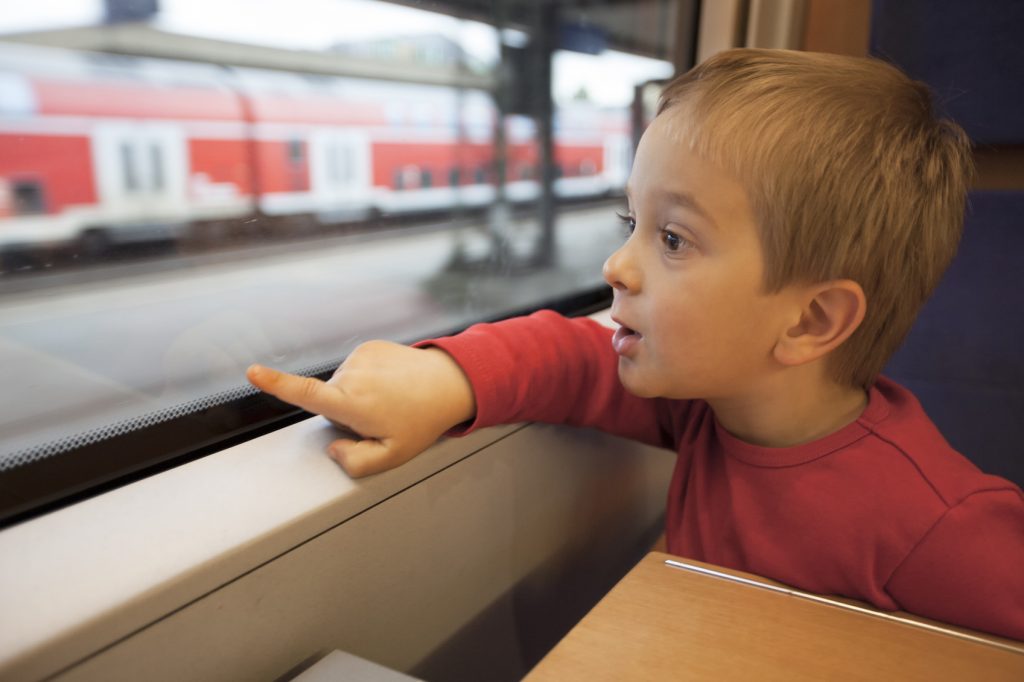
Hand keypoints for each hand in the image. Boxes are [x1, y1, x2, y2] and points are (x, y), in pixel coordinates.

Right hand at [247, 341, 475, 476]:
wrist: (449, 383)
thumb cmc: (421, 420)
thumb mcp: (393, 455)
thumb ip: (357, 462)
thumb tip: (334, 450)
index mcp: (353, 403)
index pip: (306, 395)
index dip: (276, 384)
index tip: (253, 372)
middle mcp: (352, 376)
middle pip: (328, 402)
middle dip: (345, 414)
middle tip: (379, 419)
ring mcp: (360, 357)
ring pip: (341, 386)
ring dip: (357, 396)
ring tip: (388, 400)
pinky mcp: (368, 346)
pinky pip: (354, 370)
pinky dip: (366, 380)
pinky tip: (389, 385)